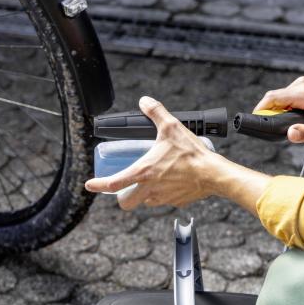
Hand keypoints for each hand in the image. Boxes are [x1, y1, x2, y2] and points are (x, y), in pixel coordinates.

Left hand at [85, 96, 217, 209]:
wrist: (213, 174)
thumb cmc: (192, 154)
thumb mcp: (171, 127)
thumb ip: (156, 112)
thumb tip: (145, 101)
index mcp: (144, 172)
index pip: (113, 183)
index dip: (98, 184)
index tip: (90, 184)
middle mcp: (149, 189)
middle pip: (126, 202)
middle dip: (122, 197)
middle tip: (126, 187)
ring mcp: (163, 198)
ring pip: (145, 202)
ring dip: (144, 194)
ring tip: (153, 180)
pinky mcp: (176, 203)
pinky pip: (164, 201)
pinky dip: (163, 195)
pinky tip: (172, 183)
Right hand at [254, 76, 303, 142]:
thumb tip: (290, 134)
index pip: (273, 98)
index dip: (260, 108)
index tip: (255, 119)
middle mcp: (302, 85)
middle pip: (275, 97)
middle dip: (271, 112)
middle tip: (275, 128)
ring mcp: (303, 84)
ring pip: (281, 97)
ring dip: (279, 109)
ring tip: (289, 123)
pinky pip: (288, 96)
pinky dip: (286, 106)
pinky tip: (294, 117)